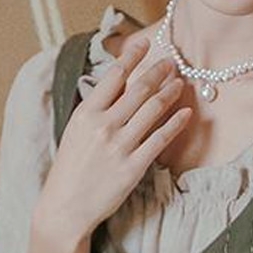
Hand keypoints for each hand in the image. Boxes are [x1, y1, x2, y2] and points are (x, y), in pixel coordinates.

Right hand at [36, 37, 191, 242]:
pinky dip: (176, 123)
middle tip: (171, 60)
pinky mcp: (134, 167)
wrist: (65, 208)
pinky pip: (160, 139)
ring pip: (152, 110)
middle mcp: (104, 126)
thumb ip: (95, 110)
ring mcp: (120, 147)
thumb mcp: (74, 132)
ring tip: (179, 81)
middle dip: (158, 70)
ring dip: (169, 91)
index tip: (145, 43)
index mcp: (86, 114)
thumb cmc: (70, 171)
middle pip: (138, 89)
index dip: (133, 56)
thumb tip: (113, 87)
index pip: (114, 76)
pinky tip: (186, 113)